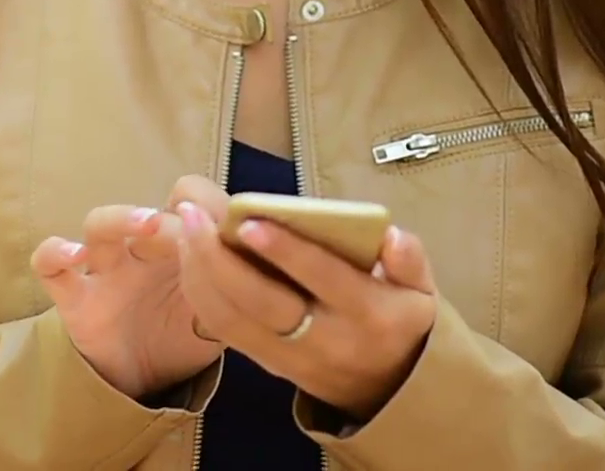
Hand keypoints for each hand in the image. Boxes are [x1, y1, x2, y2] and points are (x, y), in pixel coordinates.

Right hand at [30, 176, 228, 399]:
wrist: (142, 381)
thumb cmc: (184, 333)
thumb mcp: (223, 312)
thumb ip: (240, 285)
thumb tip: (282, 259)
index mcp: (180, 246)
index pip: (190, 202)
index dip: (208, 204)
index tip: (231, 220)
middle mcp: (140, 250)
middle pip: (149, 213)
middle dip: (173, 218)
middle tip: (192, 229)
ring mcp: (105, 270)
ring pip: (100, 224)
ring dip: (123, 218)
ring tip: (148, 224)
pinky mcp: (74, 297)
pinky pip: (49, 265)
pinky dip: (55, 252)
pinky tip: (73, 255)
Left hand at [174, 201, 437, 420]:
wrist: (389, 389)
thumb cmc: (400, 320)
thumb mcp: (421, 291)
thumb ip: (410, 261)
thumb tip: (391, 237)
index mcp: (369, 315)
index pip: (323, 280)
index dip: (286, 251)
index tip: (250, 221)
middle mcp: (326, 341)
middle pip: (263, 303)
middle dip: (220, 258)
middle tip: (192, 215)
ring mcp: (291, 359)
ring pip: (232, 320)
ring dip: (199, 273)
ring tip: (183, 226)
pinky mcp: (266, 365)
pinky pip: (223, 332)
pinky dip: (199, 293)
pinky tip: (188, 256)